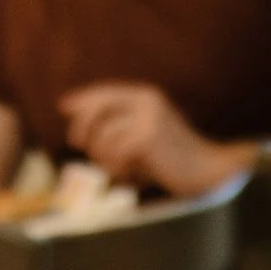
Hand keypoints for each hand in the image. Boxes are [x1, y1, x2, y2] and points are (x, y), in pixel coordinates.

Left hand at [58, 82, 236, 199]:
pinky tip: (134, 177)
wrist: (207, 171)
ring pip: (102, 138)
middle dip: (83, 131)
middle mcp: (147, 101)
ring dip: (106, 160)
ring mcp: (147, 118)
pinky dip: (119, 171)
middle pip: (96, 111)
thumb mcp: (145, 137)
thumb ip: (118, 126)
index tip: (63, 106)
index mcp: (147, 96)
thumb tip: (78, 124)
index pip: (106, 92)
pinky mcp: (147, 138)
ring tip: (123, 170)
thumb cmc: (174, 161)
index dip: (83, 99)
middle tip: (80, 146)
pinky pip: (115, 154)